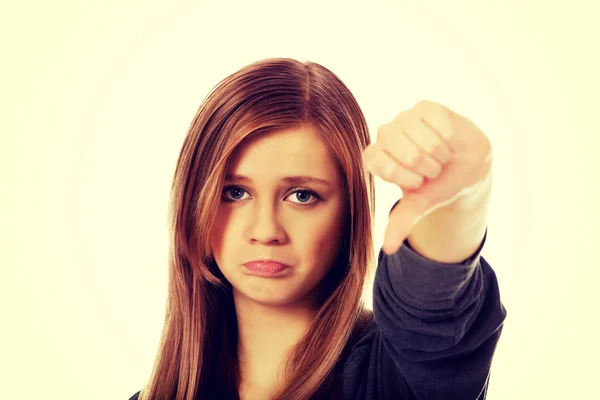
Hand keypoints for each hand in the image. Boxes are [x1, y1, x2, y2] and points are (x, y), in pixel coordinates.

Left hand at [362, 100, 491, 254]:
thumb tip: (388, 248)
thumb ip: (401, 222)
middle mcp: (385, 135)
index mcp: (376, 157)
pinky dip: (448, 138)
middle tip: (432, 169)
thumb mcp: (419, 204)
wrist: (464, 167)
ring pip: (423, 138)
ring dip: (438, 153)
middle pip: (404, 151)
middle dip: (426, 167)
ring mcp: (404, 118)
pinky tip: (448, 141)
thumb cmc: (435, 185)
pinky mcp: (425, 107)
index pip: (383, 165)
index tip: (419, 182)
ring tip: (440, 157)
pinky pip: (438, 124)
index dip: (408, 177)